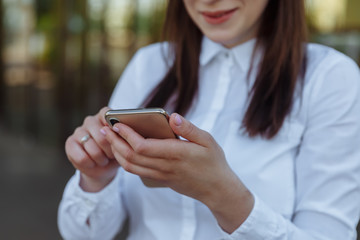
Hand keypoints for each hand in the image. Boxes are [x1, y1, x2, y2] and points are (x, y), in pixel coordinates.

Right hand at [65, 107, 119, 191]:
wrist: (103, 168)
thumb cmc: (116, 152)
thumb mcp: (124, 144)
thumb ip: (124, 136)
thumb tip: (127, 132)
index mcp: (104, 116)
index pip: (107, 113)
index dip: (112, 124)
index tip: (117, 134)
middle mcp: (90, 121)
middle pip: (101, 134)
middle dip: (110, 149)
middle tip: (112, 155)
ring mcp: (78, 131)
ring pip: (92, 148)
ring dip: (101, 159)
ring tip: (104, 160)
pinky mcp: (70, 143)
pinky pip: (82, 157)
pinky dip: (90, 164)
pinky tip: (93, 163)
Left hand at [102, 113, 253, 231]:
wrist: (217, 190)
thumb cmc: (214, 162)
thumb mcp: (208, 141)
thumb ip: (189, 128)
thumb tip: (172, 116)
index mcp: (175, 154)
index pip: (142, 146)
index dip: (127, 135)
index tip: (117, 123)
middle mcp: (165, 167)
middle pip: (131, 157)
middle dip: (115, 142)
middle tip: (105, 128)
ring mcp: (161, 176)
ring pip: (131, 167)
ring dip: (117, 153)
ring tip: (110, 138)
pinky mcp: (160, 181)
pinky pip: (137, 172)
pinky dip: (125, 162)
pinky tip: (122, 151)